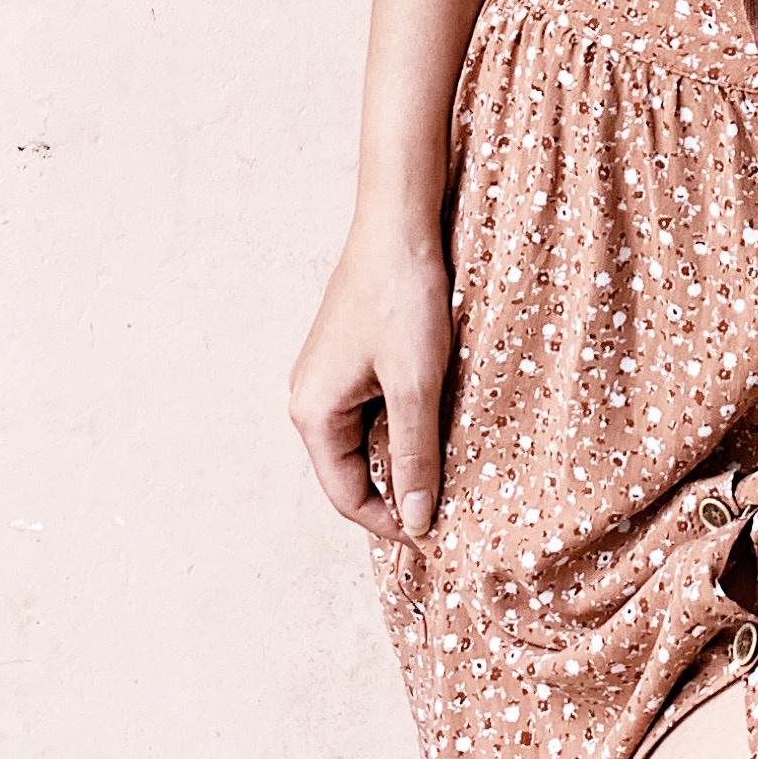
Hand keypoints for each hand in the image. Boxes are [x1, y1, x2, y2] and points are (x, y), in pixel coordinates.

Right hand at [289, 212, 451, 542]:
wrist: (397, 224)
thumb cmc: (403, 300)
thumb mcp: (416, 385)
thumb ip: (414, 456)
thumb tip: (417, 522)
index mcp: (312, 414)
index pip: (346, 497)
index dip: (391, 523)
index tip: (437, 534)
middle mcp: (308, 399)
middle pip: (351, 470)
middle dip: (397, 489)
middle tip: (448, 501)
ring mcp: (325, 376)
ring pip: (363, 439)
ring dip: (401, 453)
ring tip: (447, 460)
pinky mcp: (346, 356)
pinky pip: (369, 409)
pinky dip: (400, 422)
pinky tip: (435, 417)